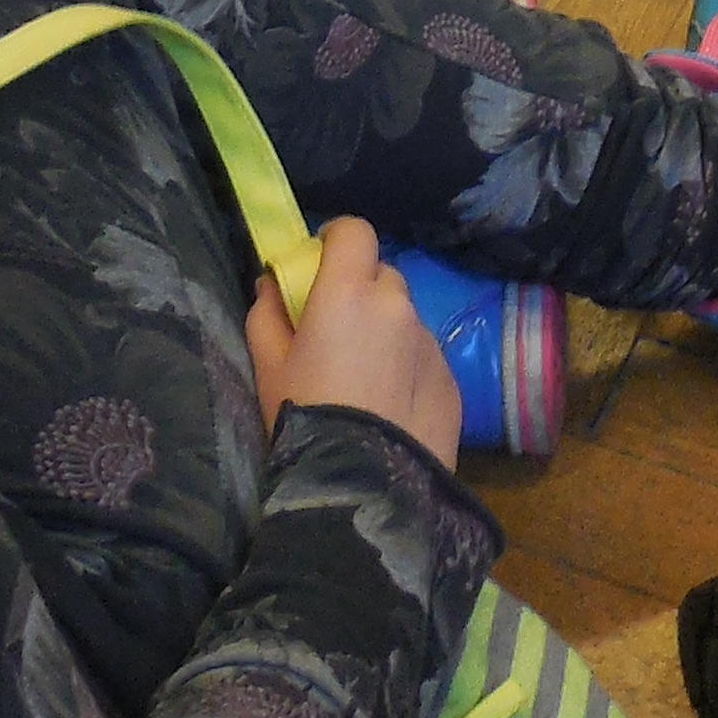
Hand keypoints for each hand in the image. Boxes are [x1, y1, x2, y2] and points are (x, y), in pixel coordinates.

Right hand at [245, 217, 460, 467]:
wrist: (366, 486)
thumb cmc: (306, 416)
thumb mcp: (267, 366)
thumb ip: (267, 312)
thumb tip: (273, 283)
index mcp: (349, 292)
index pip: (354, 230)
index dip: (335, 242)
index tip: (319, 268)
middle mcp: (397, 305)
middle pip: (380, 276)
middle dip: (359, 292)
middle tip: (336, 335)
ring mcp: (430, 342)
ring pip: (404, 318)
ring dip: (385, 331)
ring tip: (363, 382)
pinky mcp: (450, 378)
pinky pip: (423, 356)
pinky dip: (406, 367)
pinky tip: (389, 408)